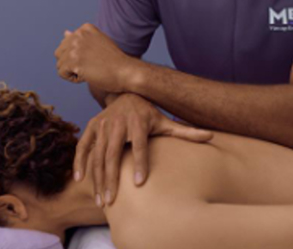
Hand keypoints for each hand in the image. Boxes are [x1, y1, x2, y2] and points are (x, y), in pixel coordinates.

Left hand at [54, 23, 136, 92]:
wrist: (127, 72)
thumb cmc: (115, 62)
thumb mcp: (98, 44)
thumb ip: (81, 39)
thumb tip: (65, 33)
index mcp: (85, 28)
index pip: (67, 44)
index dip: (79, 56)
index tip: (96, 58)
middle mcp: (79, 34)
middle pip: (60, 53)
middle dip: (71, 63)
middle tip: (92, 66)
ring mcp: (76, 47)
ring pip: (60, 64)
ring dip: (73, 71)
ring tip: (91, 70)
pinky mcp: (74, 61)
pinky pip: (62, 73)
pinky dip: (74, 78)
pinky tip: (88, 75)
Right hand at [74, 93, 213, 207]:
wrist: (126, 91)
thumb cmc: (149, 113)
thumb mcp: (165, 121)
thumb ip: (186, 131)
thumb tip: (211, 136)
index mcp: (139, 122)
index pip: (140, 145)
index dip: (140, 163)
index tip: (140, 183)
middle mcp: (119, 123)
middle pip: (114, 154)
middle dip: (112, 179)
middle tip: (112, 201)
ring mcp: (104, 124)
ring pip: (98, 154)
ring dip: (98, 178)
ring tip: (102, 200)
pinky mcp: (93, 126)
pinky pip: (84, 146)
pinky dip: (80, 161)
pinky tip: (81, 179)